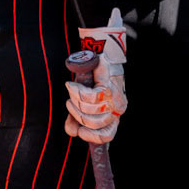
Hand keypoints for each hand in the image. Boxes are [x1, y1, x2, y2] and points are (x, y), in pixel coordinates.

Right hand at [66, 17, 127, 142]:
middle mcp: (118, 108)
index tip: (78, 131)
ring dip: (75, 102)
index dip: (91, 137)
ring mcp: (115, 98)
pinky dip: (76, 92)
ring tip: (72, 91)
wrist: (99, 52)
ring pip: (90, 111)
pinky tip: (72, 85)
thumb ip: (77, 118)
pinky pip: (89, 97)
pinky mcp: (109, 86)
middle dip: (77, 115)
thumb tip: (72, 133)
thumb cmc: (91, 78)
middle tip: (70, 102)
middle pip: (94, 124)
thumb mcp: (84, 101)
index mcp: (114, 114)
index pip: (107, 136)